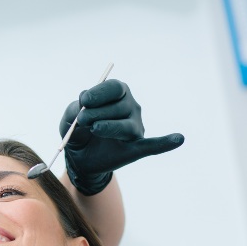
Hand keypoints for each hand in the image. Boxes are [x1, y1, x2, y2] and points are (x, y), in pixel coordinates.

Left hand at [59, 79, 184, 195]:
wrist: (79, 158)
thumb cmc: (78, 132)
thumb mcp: (68, 119)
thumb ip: (73, 110)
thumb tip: (83, 106)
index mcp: (117, 95)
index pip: (115, 88)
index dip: (99, 93)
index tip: (84, 100)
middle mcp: (131, 108)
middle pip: (120, 105)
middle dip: (97, 112)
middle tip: (82, 120)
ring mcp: (135, 128)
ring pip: (126, 126)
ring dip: (107, 127)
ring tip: (94, 130)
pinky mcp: (136, 148)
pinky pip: (153, 146)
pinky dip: (164, 143)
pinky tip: (178, 139)